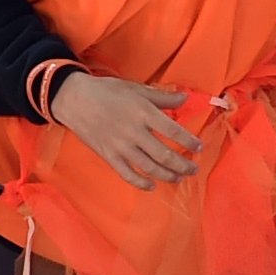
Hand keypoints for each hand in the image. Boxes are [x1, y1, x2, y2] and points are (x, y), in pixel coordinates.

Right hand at [49, 73, 200, 187]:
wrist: (75, 100)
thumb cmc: (108, 91)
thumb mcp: (137, 88)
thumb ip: (163, 97)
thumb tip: (186, 98)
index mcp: (144, 113)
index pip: (174, 132)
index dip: (189, 142)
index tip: (199, 148)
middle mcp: (135, 132)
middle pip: (165, 155)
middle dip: (183, 165)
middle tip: (194, 168)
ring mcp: (121, 147)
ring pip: (150, 168)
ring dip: (168, 175)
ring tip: (179, 177)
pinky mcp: (109, 157)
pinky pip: (128, 175)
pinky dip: (142, 183)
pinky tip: (153, 185)